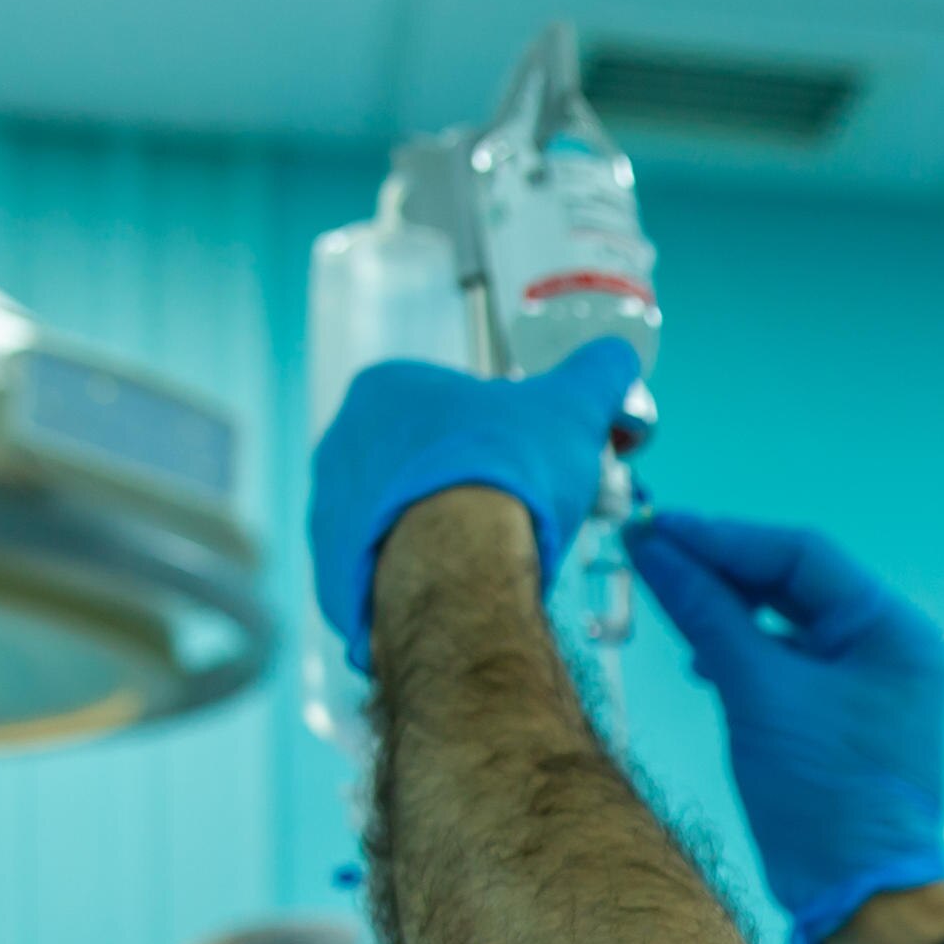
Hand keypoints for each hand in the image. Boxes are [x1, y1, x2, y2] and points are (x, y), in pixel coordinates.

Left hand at [306, 337, 640, 652]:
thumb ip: (594, 373)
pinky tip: (459, 586)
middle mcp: (341, 443)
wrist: (460, 564)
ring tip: (493, 555)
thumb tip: (615, 356)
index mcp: (383, 389)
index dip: (498, 433)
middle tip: (517, 509)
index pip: (448, 405)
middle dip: (467, 483)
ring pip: (400, 518)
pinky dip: (420, 577)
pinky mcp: (333, 573)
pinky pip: (383, 571)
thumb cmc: (507, 472)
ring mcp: (328, 512)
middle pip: (422, 463)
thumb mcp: (572, 406)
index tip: (529, 461)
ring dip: (441, 531)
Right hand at [627, 510, 943, 943]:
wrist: (859, 896)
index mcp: (893, 629)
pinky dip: (745, 650)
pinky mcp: (845, 712)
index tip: (660, 531)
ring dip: (729, 608)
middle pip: (795, 581)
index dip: (724, 538)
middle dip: (722, 568)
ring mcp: (870, 680)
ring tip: (669, 600)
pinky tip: (704, 657)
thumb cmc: (826, 799)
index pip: (801, 554)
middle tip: (652, 555)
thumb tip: (657, 550)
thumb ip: (708, 614)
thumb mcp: (757, 694)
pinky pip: (790, 659)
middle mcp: (892, 645)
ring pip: (788, 620)